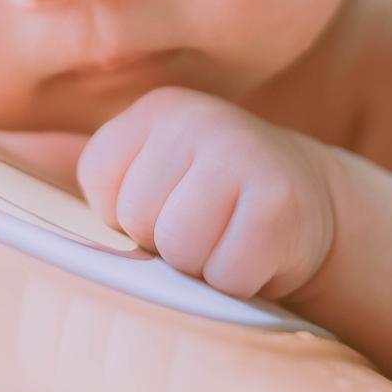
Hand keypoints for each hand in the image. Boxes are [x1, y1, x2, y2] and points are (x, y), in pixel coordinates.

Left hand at [76, 86, 334, 300]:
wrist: (311, 204)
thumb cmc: (213, 204)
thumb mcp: (159, 176)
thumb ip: (111, 198)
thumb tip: (80, 262)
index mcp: (157, 110)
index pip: (99, 178)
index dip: (123, 215)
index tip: (164, 206)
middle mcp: (198, 117)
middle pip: (137, 218)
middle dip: (163, 243)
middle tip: (205, 227)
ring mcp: (243, 152)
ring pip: (178, 249)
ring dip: (201, 265)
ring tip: (227, 240)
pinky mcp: (279, 201)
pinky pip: (227, 274)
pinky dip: (240, 281)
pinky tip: (258, 252)